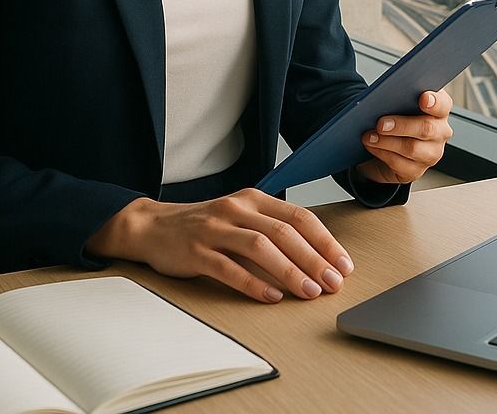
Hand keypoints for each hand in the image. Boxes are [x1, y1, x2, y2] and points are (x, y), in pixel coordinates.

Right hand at [84, 188, 354, 303]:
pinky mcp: (196, 251)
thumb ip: (271, 228)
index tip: (343, 264)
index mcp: (253, 198)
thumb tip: (315, 254)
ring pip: (260, 247)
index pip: (298, 217)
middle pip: (284, 232)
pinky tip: (271, 297)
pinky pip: (229, 268)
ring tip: (309, 291)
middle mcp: (237, 208)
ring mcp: (215, 228)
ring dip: (289, 271)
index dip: (324, 241)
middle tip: (333, 282)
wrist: (153, 226)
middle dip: (314, 259)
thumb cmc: (205, 224)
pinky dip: (253, 283)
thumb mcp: (241, 216)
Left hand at [356, 89, 453, 185]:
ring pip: (412, 148)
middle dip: (401, 125)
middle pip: (427, 128)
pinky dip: (382, 153)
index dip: (434, 101)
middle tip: (381, 123)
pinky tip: (372, 146)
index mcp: (439, 109)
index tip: (423, 98)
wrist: (389, 144)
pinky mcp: (416, 170)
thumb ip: (399, 96)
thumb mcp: (399, 102)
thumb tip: (385, 95)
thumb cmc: (397, 117)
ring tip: (369, 136)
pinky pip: (400, 164)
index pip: (443, 104)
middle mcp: (440, 132)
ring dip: (387, 142)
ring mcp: (431, 153)